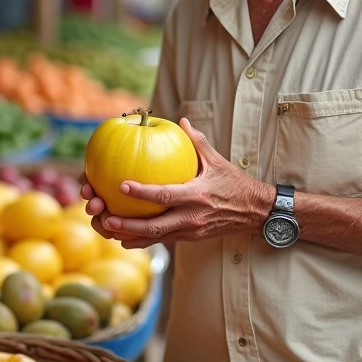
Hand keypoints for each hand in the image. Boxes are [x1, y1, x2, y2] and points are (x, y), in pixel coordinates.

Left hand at [79, 118, 272, 248]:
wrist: (255, 213)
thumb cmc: (235, 184)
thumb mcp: (218, 162)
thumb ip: (197, 142)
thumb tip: (181, 120)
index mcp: (197, 195)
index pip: (166, 195)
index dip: (143, 192)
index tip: (122, 185)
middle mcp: (192, 216)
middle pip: (156, 226)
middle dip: (128, 225)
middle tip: (106, 217)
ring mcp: (191, 230)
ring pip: (156, 238)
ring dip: (130, 236)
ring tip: (107, 231)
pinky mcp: (190, 238)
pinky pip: (163, 241)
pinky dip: (143, 241)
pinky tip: (124, 237)